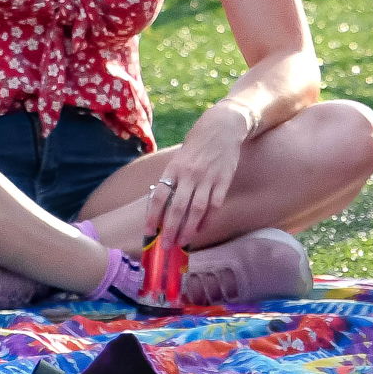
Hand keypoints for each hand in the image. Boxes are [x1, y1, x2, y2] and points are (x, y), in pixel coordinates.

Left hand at [151, 102, 252, 249]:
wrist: (222, 127)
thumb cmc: (197, 144)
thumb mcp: (179, 157)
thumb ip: (172, 178)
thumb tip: (161, 204)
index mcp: (174, 168)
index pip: (160, 195)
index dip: (153, 215)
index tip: (148, 232)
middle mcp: (190, 174)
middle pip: (178, 207)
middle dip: (170, 229)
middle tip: (166, 246)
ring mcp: (208, 178)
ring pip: (197, 209)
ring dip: (189, 229)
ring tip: (183, 242)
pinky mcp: (224, 181)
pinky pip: (215, 205)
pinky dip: (207, 220)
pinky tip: (201, 229)